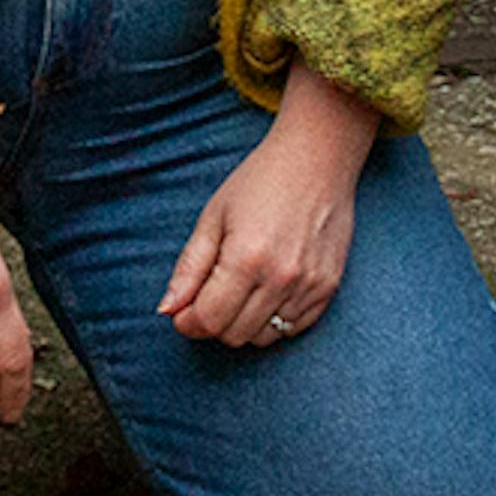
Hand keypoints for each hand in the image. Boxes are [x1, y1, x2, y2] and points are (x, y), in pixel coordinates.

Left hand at [160, 68, 377, 346]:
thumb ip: (189, 267)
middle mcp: (281, 278)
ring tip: (241, 289)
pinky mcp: (328, 289)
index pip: (209, 319)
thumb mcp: (214, 216)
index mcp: (247, 258)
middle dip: (214, 322)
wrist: (317, 158)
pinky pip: (294, 329)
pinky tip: (267, 289)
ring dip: (244, 323)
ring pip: (264, 337)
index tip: (183, 312)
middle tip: (209, 295)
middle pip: (235, 334)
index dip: (188, 321)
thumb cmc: (259, 181)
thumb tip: (166, 310)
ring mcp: (309, 286)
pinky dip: (275, 320)